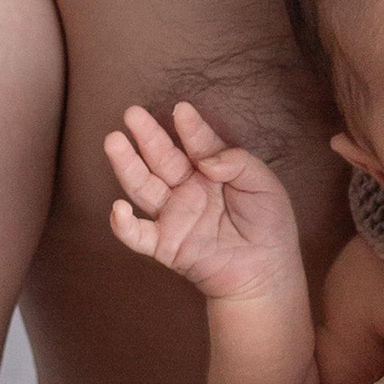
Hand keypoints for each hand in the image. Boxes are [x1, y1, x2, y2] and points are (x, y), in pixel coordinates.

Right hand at [103, 102, 301, 301]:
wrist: (267, 274)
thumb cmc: (269, 226)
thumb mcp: (264, 185)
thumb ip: (238, 163)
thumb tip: (206, 162)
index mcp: (210, 170)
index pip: (196, 144)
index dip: (190, 129)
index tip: (182, 110)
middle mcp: (186, 188)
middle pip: (162, 159)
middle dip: (147, 136)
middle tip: (132, 113)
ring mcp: (173, 215)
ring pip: (143, 187)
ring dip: (126, 166)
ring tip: (114, 141)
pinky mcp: (166, 245)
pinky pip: (138, 236)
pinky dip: (123, 225)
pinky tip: (118, 209)